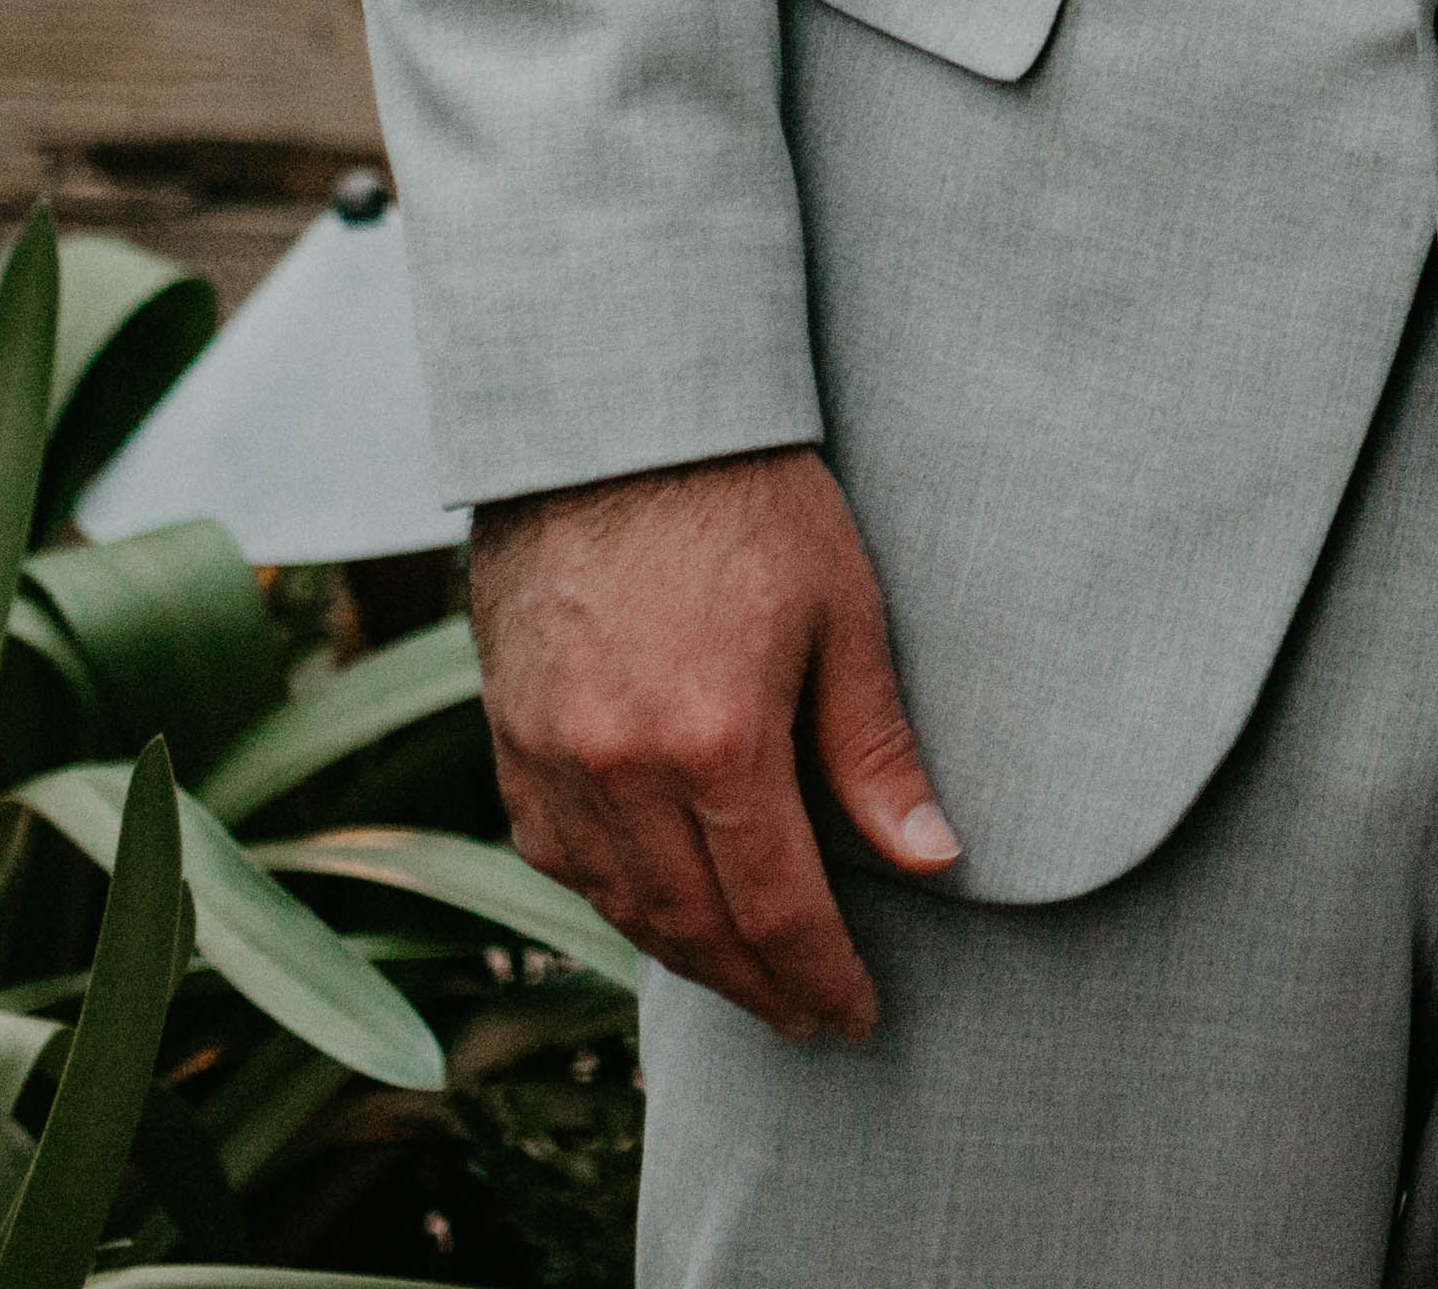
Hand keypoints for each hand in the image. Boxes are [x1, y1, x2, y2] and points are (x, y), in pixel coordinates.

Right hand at [475, 444, 960, 1041]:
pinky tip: (654, 905)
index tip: (856, 1015)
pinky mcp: (507, 735)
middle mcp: (617, 769)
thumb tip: (929, 859)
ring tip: (745, 977)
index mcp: (713, 742)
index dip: (819, 975)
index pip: (774, 907)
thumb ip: (873, 753)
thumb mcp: (844, 614)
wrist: (614, 420)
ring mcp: (549, 758)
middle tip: (808, 1018)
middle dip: (757, 987)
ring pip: (617, 904)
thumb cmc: (748, 501)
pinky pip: (556, 855)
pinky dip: (611, 897)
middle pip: (691, 926)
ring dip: (684, 955)